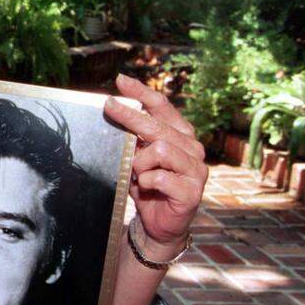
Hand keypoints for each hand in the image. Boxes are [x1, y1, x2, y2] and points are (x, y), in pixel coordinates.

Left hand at [104, 73, 208, 257]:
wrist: (158, 224)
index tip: (121, 80)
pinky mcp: (192, 191)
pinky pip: (159, 177)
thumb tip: (114, 110)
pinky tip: (146, 188)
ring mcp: (196, 169)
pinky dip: (146, 182)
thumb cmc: (147, 186)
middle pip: (157, 125)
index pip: (162, 107)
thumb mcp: (137, 158)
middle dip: (130, 115)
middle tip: (108, 106)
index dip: (142, 92)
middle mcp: (192, 147)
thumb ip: (133, 138)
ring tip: (137, 174)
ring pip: (160, 150)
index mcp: (180, 135)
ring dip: (140, 163)